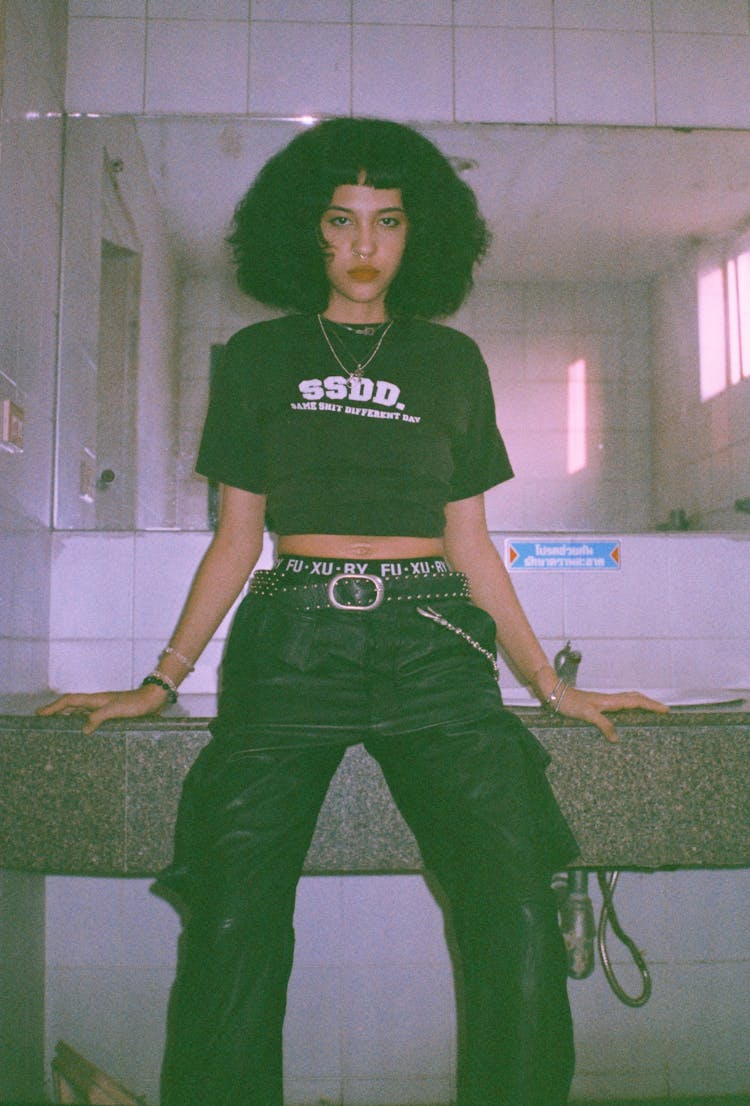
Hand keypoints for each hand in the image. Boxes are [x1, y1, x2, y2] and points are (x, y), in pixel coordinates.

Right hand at [36, 685, 168, 735]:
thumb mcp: (116, 710)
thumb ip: (99, 717)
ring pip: (79, 710)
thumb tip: (83, 729)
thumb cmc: (135, 704)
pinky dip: (80, 721)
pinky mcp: (110, 714)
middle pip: (70, 705)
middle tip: (41, 719)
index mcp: (95, 699)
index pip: (69, 701)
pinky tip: (81, 730)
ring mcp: (103, 707)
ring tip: (54, 725)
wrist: (153, 700)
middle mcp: (96, 702)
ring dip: (66, 715)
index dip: (53, 707)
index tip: (39, 713)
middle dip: (55, 711)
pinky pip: (89, 717)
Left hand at [552, 687, 668, 743]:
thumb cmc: (569, 703)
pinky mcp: (597, 705)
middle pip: (635, 698)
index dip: (651, 706)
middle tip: (663, 709)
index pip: (636, 701)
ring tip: (651, 709)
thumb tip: (616, 738)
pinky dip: (629, 706)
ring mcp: (604, 701)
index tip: (665, 710)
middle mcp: (609, 699)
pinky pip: (619, 704)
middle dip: (650, 703)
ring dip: (641, 702)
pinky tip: (626, 714)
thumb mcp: (587, 715)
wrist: (554, 693)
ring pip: (628, 699)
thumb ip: (603, 724)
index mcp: (610, 701)